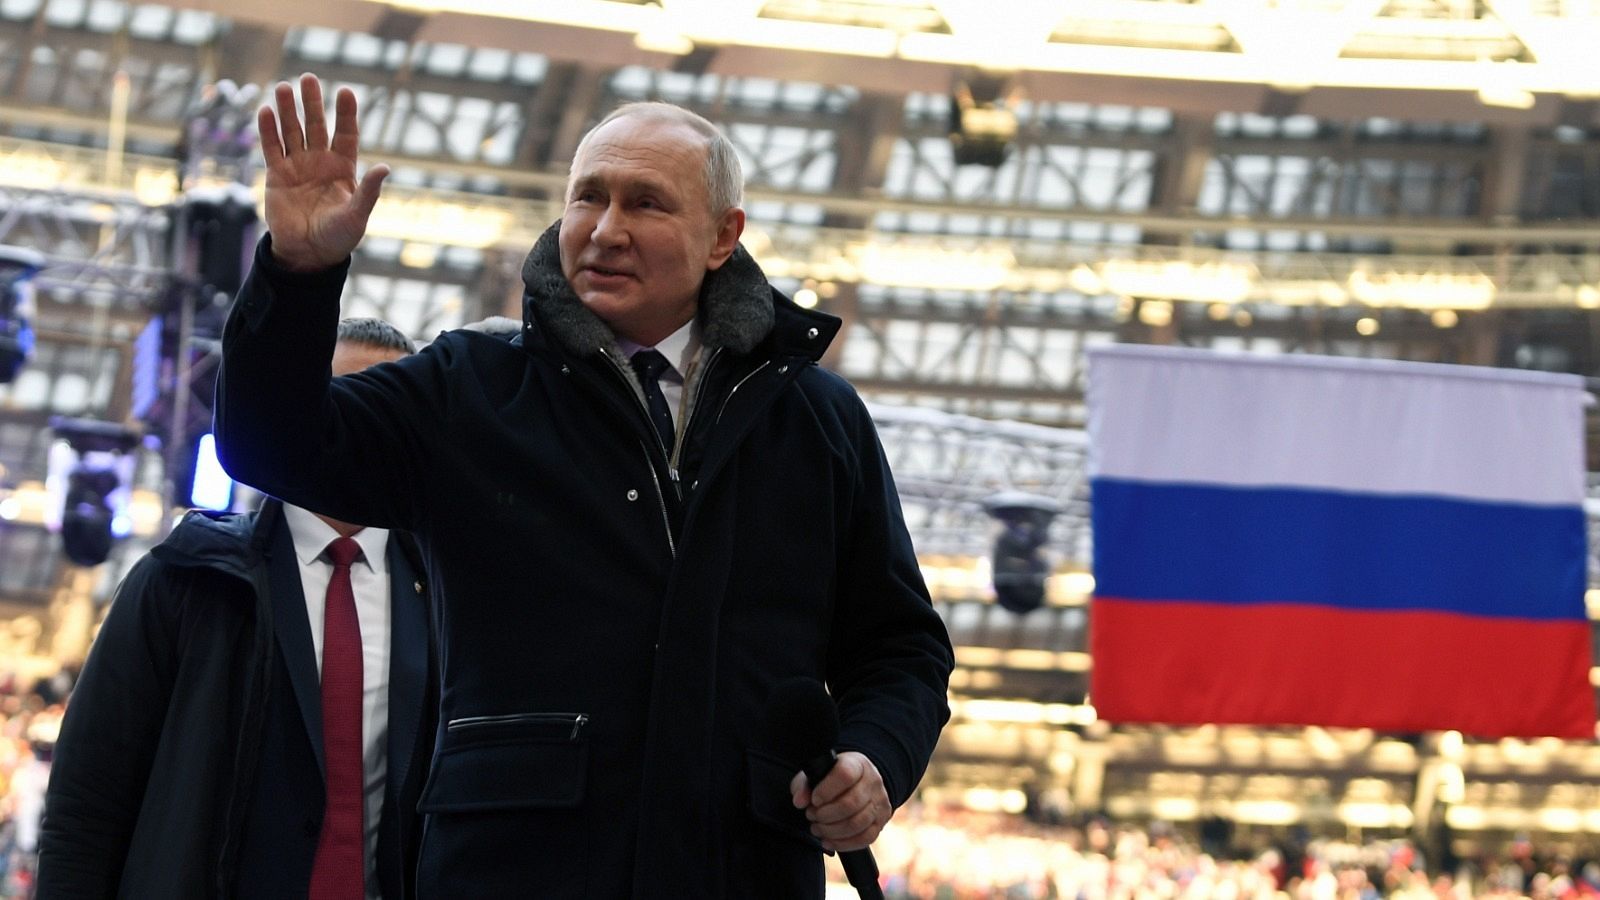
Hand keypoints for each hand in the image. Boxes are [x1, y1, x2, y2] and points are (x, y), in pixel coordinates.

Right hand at [257, 73, 388, 272]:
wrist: (308, 254)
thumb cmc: (339, 238)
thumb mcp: (358, 215)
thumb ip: (369, 191)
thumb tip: (386, 167)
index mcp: (344, 168)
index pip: (346, 134)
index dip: (346, 113)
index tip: (345, 91)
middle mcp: (320, 162)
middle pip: (316, 125)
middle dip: (312, 102)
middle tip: (308, 78)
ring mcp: (297, 166)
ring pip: (292, 132)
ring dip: (287, 110)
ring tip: (283, 87)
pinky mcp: (277, 175)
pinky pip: (272, 148)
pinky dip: (268, 131)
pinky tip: (265, 111)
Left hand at [788, 751, 891, 852]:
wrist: (858, 783)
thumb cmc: (832, 779)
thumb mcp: (816, 775)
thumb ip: (803, 785)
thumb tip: (799, 801)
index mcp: (857, 764)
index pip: (845, 775)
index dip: (826, 790)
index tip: (814, 799)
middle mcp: (873, 781)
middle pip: (851, 803)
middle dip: (825, 815)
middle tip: (812, 815)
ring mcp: (880, 802)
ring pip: (857, 823)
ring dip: (832, 831)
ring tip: (817, 828)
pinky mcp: (881, 821)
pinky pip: (865, 838)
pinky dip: (843, 843)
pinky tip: (828, 841)